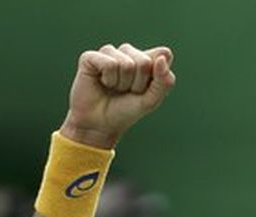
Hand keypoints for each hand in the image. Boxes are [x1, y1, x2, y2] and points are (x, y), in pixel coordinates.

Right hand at [59, 43, 175, 148]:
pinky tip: (103, 83)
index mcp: (147, 58)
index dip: (157, 77)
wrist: (101, 124)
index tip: (146, 90)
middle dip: (138, 83)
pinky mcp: (91, 56)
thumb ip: (165, 81)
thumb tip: (162, 57)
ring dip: (122, 83)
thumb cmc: (127, 110)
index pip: (164, 55)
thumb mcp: (152, 100)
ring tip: (115, 88)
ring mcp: (109, 52)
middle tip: (127, 91)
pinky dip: (109, 80)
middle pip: (144, 62)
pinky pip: (109, 64)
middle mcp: (129, 52)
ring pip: (126, 64)